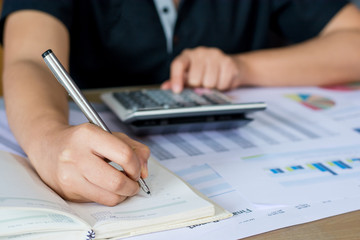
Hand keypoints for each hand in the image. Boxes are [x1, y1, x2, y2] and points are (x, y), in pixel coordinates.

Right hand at [29, 123, 149, 205]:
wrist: (47, 147)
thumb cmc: (82, 141)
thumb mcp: (109, 134)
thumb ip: (134, 148)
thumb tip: (144, 171)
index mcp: (88, 135)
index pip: (124, 155)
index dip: (136, 166)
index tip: (137, 169)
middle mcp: (76, 155)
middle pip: (117, 181)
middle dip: (133, 186)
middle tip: (133, 182)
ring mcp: (69, 176)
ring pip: (109, 197)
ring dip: (123, 194)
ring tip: (122, 186)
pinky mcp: (67, 191)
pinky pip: (98, 201)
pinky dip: (108, 197)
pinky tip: (106, 187)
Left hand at [161, 47, 245, 92]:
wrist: (231, 66)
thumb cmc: (207, 71)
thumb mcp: (190, 75)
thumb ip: (178, 81)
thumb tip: (165, 87)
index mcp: (188, 55)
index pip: (178, 65)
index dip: (176, 78)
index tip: (177, 91)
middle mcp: (200, 52)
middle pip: (194, 79)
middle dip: (199, 86)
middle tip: (202, 83)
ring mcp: (215, 55)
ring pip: (209, 83)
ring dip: (211, 88)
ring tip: (213, 81)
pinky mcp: (228, 62)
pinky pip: (222, 84)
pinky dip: (222, 86)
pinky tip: (222, 80)